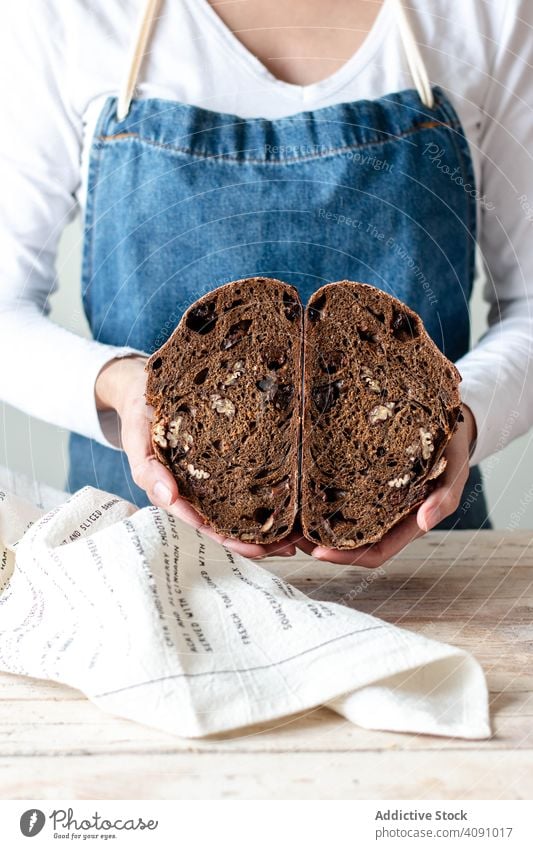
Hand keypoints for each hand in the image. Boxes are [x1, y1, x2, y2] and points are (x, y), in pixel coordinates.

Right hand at [95, 356, 295, 558]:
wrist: (144, 384)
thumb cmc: (141, 414)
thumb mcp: (138, 438)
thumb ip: (148, 470)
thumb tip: (169, 498)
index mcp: (177, 492)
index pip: (206, 524)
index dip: (231, 539)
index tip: (258, 549)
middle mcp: (199, 488)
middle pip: (231, 522)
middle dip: (260, 539)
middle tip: (289, 548)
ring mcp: (214, 474)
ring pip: (244, 505)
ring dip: (271, 521)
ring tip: (301, 533)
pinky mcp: (227, 454)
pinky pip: (250, 476)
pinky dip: (271, 490)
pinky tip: (295, 497)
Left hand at [295, 404, 476, 566]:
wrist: (448, 418)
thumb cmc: (452, 446)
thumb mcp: (455, 469)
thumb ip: (445, 498)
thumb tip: (425, 523)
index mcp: (406, 522)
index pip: (375, 552)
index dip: (347, 558)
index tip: (319, 552)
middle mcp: (385, 514)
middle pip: (350, 542)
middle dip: (320, 544)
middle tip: (288, 537)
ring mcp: (372, 497)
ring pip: (339, 520)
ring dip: (313, 524)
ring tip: (285, 517)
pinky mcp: (361, 476)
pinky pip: (337, 492)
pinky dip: (317, 497)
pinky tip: (298, 489)